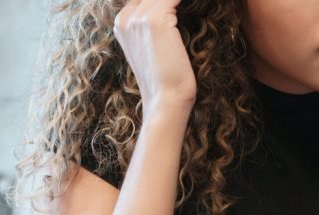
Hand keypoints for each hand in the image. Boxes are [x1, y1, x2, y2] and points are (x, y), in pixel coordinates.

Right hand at [114, 0, 196, 115]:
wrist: (166, 99)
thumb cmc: (164, 78)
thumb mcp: (150, 49)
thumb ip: (151, 28)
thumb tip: (170, 13)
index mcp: (120, 24)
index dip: (160, 1)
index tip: (173, 7)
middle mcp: (125, 19)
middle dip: (169, 1)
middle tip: (179, 9)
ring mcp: (138, 18)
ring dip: (176, 1)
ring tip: (191, 7)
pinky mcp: (155, 20)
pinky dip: (184, 1)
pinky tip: (198, 5)